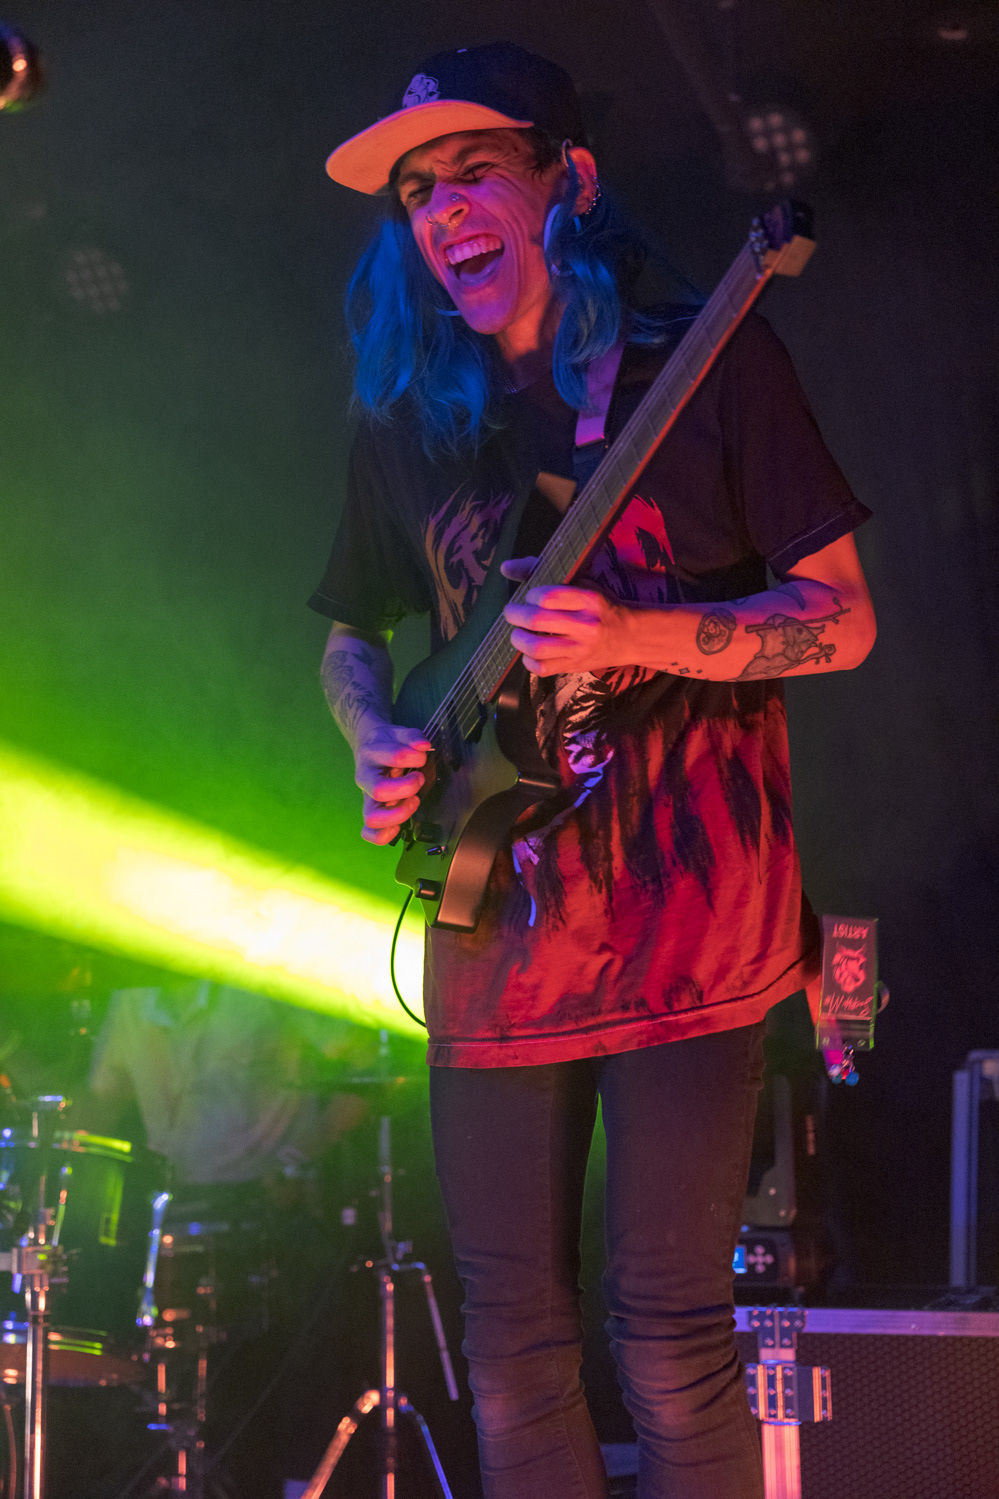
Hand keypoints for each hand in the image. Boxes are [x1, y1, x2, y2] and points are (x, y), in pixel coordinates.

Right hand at [354, 722, 431, 844]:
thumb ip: (413, 736)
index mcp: (372, 754)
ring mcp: (366, 797)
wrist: (367, 746)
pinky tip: (398, 828)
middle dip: (407, 787)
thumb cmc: (387, 743)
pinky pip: (368, 833)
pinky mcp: (371, 811)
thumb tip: (424, 745)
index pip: (394, 756)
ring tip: (414, 801)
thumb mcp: (399, 733)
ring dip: (398, 814)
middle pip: (379, 790)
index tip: (422, 756)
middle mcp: (365, 777)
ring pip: (371, 817)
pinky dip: (382, 835)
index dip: (414, 756)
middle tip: (420, 779)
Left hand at [501, 556, 635, 675]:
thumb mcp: (582, 583)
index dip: (531, 596)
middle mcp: (586, 625)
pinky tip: (529, 652)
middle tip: (512, 613)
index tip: (530, 596)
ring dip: (518, 639)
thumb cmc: (600, 606)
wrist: (628, 637)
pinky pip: (542, 668)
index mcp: (589, 600)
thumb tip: (506, 567)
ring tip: (518, 633)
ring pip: (536, 647)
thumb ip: (543, 572)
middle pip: (537, 621)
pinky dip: (528, 660)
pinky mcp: (575, 666)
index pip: (548, 596)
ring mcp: (580, 649)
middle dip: (515, 615)